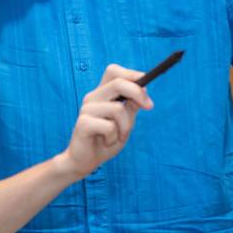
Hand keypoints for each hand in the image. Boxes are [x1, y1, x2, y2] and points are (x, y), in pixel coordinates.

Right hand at [56, 65, 152, 179]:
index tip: (147, 83)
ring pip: (118, 109)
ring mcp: (86, 109)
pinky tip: (106, 142)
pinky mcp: (83, 123)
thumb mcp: (125, 123)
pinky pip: (109, 126)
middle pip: (118, 83)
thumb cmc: (106, 140)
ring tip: (118, 136)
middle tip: (149, 106)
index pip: (113, 71)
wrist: (86, 161)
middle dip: (138, 93)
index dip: (131, 73)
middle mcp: (93, 97)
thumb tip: (143, 92)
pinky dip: (113, 137)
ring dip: (125, 126)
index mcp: (102, 93)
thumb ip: (131, 107)